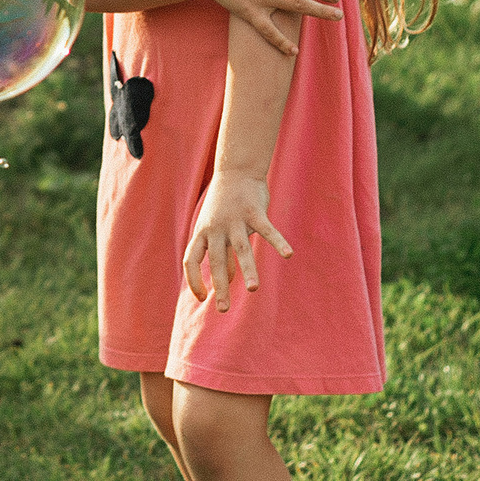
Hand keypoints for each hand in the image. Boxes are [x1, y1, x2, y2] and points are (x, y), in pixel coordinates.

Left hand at [183, 172, 292, 310]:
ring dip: (247, 269)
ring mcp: (234, 219)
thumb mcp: (216, 228)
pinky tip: (288, 254)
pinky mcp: (253, 211)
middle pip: (217, 261)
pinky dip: (277, 241)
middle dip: (220, 286)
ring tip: (252, 289)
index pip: (191, 260)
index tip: (203, 297)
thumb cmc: (224, 204)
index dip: (194, 280)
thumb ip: (221, 252)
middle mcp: (216, 228)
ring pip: (241, 248)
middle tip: (223, 309)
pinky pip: (266, 230)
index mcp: (202, 232)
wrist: (236, 171)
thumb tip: (226, 280)